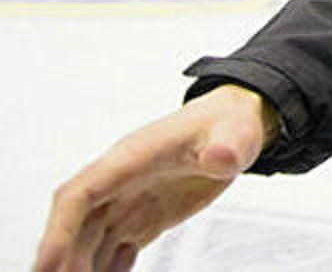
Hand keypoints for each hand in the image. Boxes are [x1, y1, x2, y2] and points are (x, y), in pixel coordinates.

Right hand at [34, 84, 277, 271]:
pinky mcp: (145, 216)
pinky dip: (105, 270)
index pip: (80, 195)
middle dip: (65, 262)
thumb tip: (222, 157)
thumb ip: (227, 147)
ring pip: (90, 241)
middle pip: (77, 227)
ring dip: (82, 269)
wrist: (235, 124)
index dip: (58, 232)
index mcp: (133, 157)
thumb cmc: (230, 122)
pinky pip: (114, 248)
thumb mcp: (237, 132)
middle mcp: (122, 180)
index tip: (46, 267)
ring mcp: (130, 200)